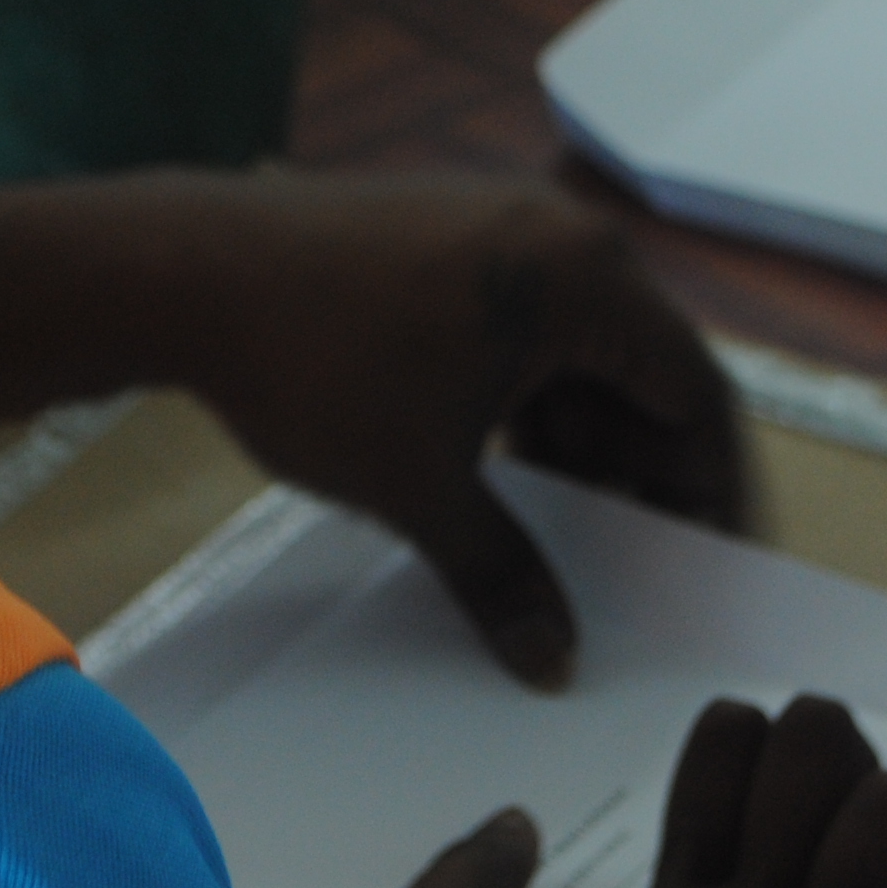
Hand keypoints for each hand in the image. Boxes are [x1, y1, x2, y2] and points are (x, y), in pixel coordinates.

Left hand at [172, 174, 746, 689]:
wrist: (179, 274)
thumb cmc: (313, 361)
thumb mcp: (421, 488)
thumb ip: (502, 574)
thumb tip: (553, 658)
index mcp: (587, 279)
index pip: (695, 395)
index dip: (707, 487)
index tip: (706, 559)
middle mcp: (559, 236)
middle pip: (640, 373)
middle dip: (635, 473)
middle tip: (626, 567)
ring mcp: (497, 229)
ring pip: (574, 356)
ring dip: (574, 444)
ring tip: (552, 536)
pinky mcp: (443, 241)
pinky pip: (519, 332)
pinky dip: (522, 404)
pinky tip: (492, 477)